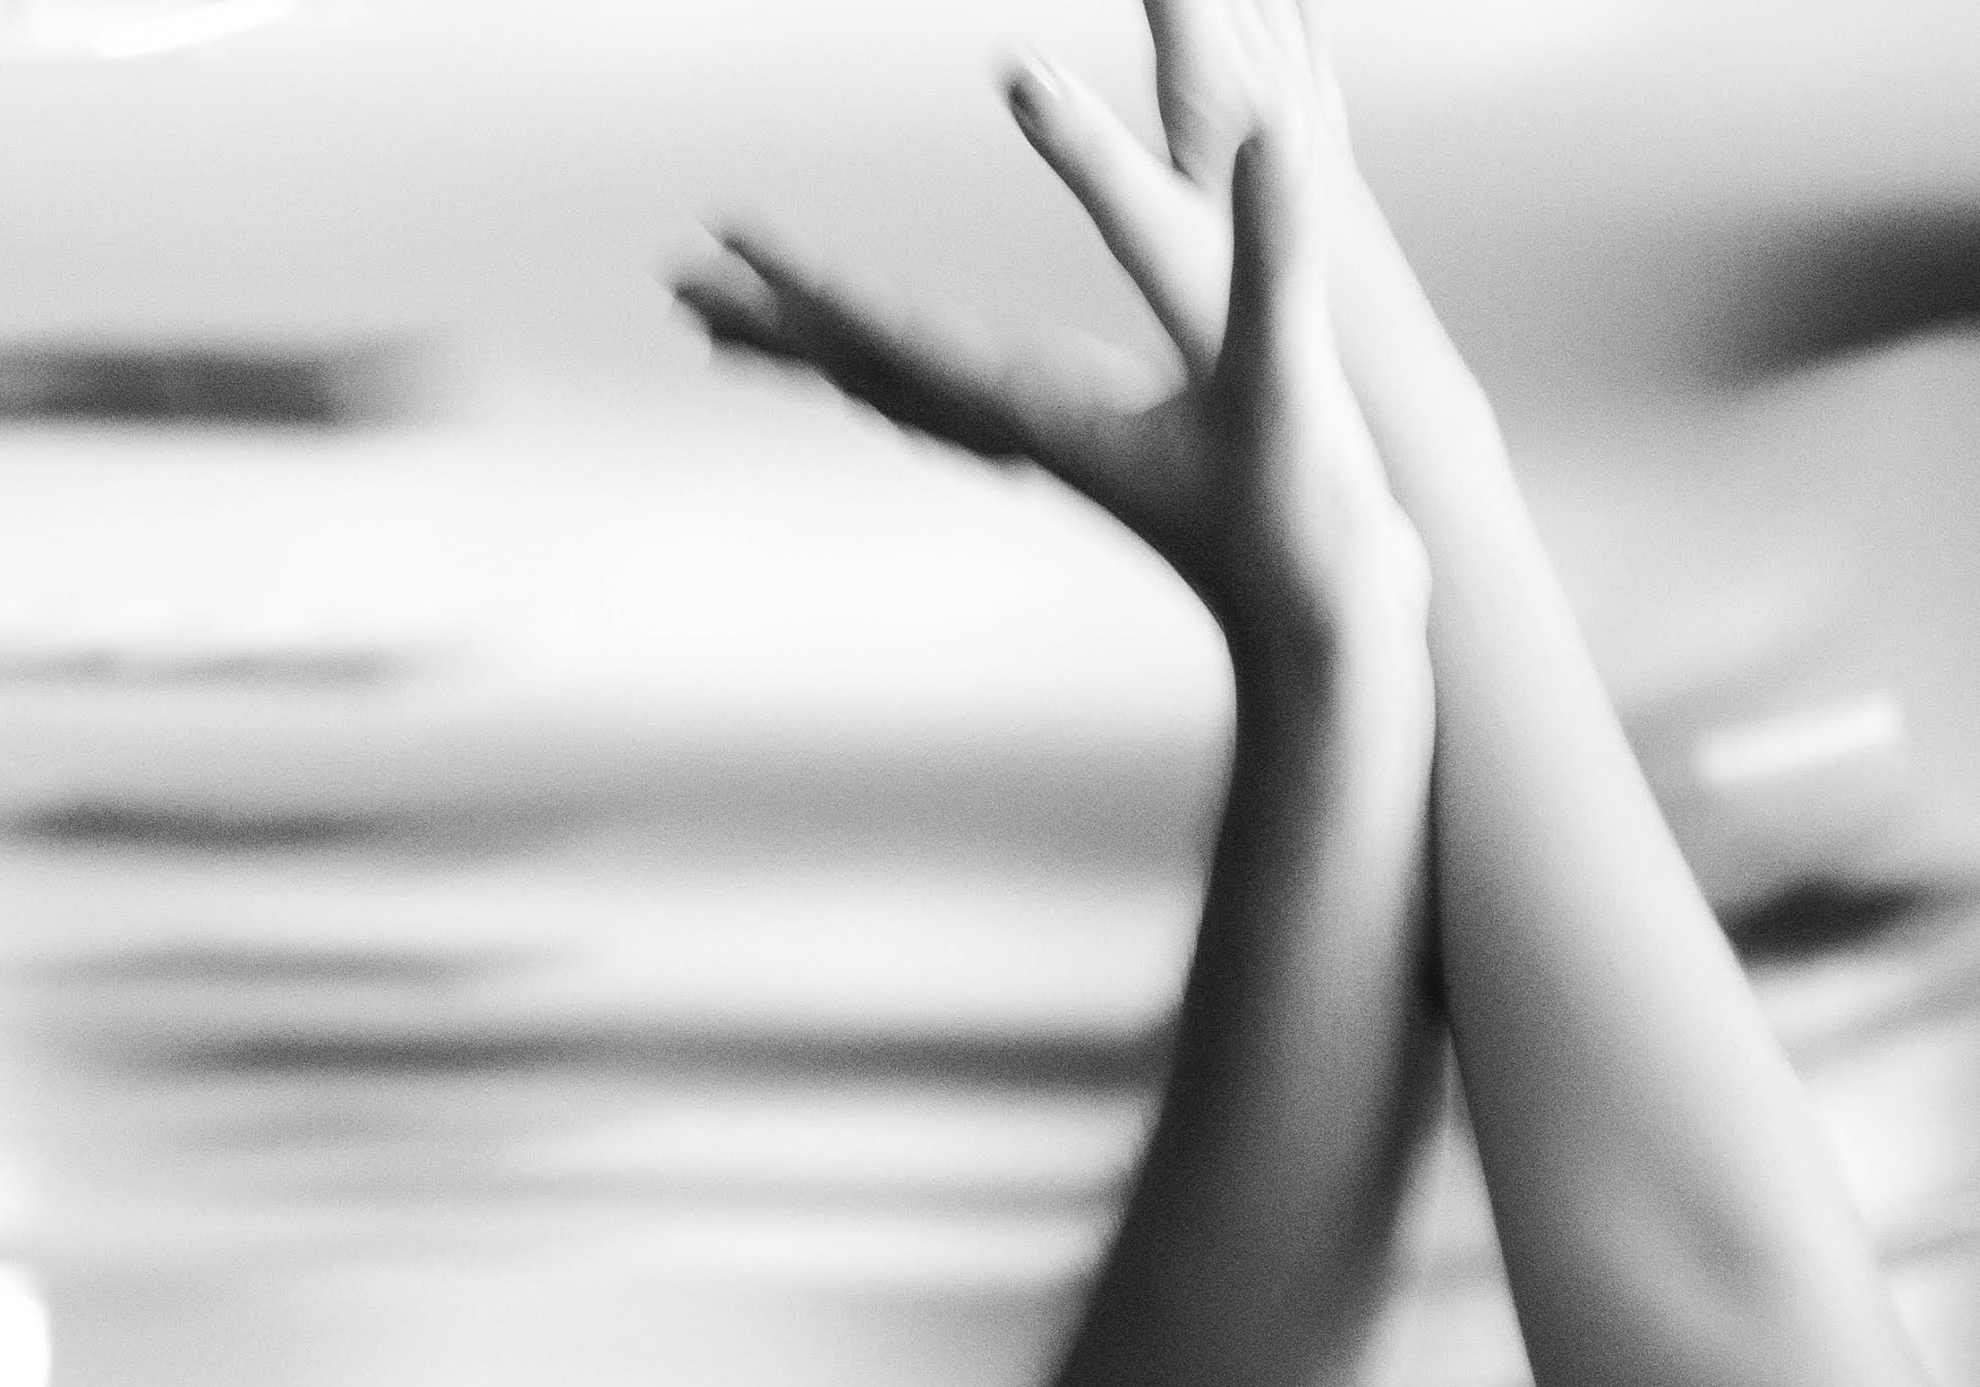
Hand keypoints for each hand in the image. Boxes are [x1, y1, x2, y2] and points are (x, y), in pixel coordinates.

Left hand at [676, 39, 1418, 663]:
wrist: (1322, 633)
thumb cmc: (1307, 521)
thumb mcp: (1291, 377)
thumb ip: (1276, 262)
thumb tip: (1273, 142)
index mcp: (1043, 408)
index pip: (897, 338)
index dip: (811, 288)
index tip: (725, 250)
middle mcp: (1020, 429)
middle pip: (862, 368)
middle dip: (773, 318)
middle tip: (676, 278)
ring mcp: (1044, 444)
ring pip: (894, 390)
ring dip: (817, 351)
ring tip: (737, 326)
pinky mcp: (1082, 450)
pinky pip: (955, 408)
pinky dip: (900, 378)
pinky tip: (891, 373)